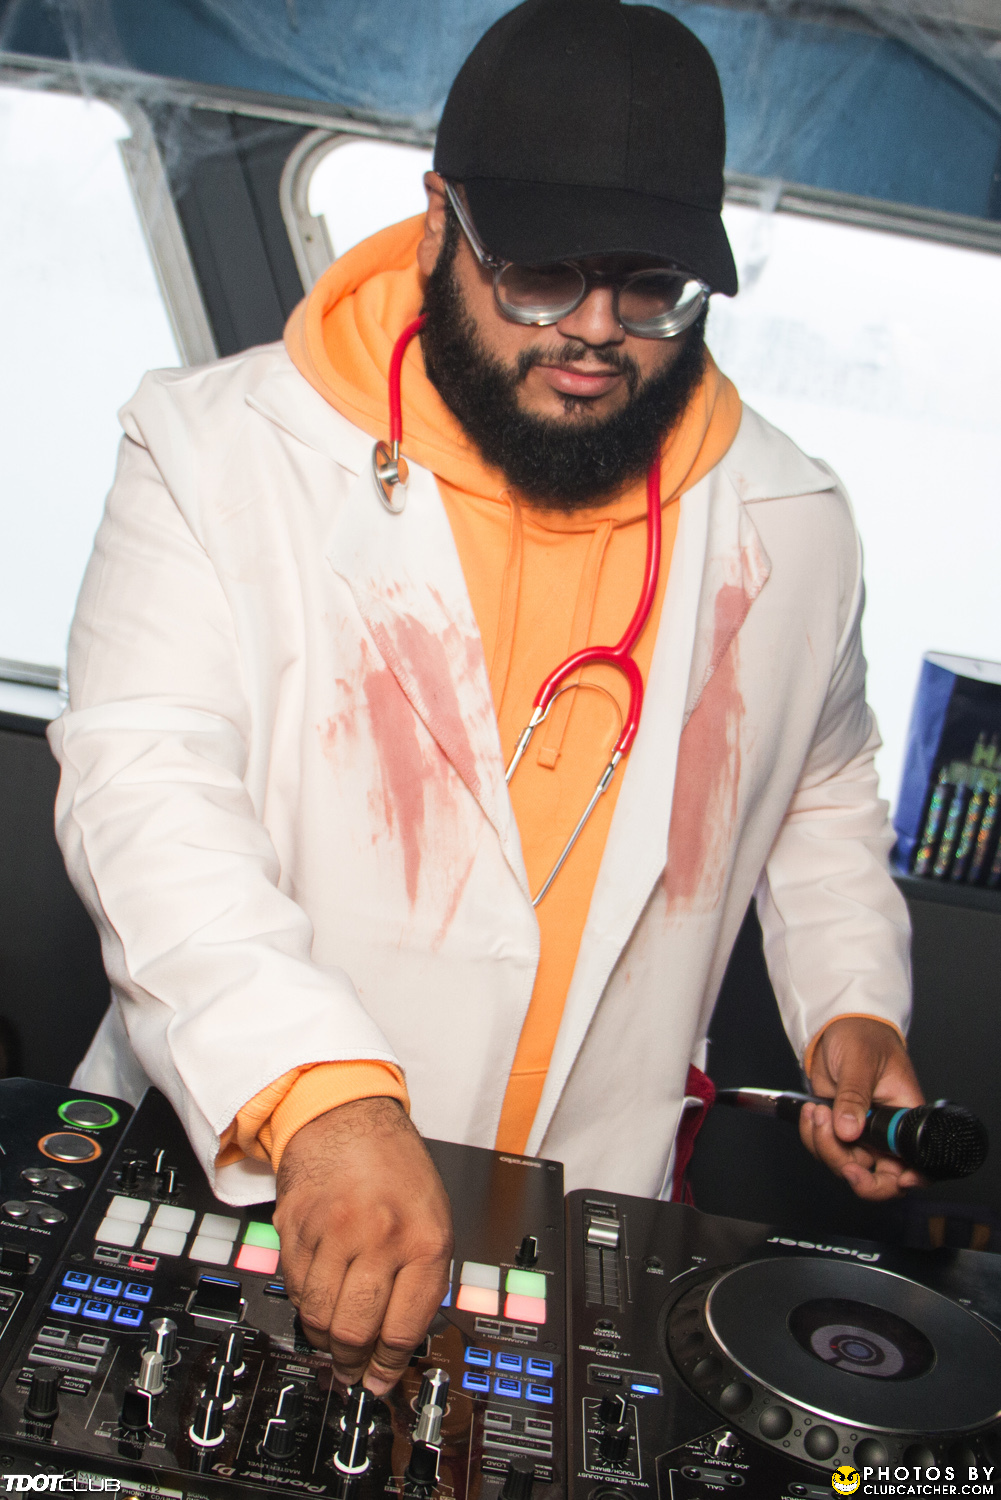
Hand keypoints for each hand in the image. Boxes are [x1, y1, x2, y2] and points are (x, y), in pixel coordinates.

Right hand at [273, 1096, 452, 1393]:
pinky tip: (316, 1304)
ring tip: (332, 1343)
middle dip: (352, 1363)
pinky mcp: (295, 1227)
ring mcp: (333, 1230)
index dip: (389, 1367)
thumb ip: (422, 1276)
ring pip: (319, 1316)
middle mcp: (379, 1235)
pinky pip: (296, 1289)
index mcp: (423, 1237)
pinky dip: (304, 1306)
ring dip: (324, 1341)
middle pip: (355, 1329)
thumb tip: (402, 1341)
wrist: (344, 1115)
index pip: (404, 1327)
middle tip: (351, 1372)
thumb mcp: (432, 1217)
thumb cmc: (394, 1166)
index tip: (381, 1381)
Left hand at [800, 1017, 924, 1199]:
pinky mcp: (838, 1129)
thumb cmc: (862, 1037)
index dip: (908, 1179)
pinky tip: (810, 1113)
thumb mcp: (861, 1061)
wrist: (837, 1029)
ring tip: (816, 1112)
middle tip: (841, 1157)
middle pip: (879, 1177)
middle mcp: (885, 1132)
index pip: (915, 1162)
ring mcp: (860, 1133)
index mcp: (905, 1116)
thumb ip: (854, 1097)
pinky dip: (812, 1137)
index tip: (894, 1179)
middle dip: (855, 1173)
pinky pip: (825, 1149)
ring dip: (825, 1145)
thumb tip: (848, 1131)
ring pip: (845, 1164)